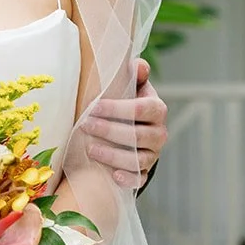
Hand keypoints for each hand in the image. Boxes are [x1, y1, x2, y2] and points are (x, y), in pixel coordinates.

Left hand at [85, 57, 167, 187]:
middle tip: (85, 126)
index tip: (94, 107)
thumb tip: (137, 65)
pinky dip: (128, 178)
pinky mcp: (145, 172)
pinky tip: (113, 176)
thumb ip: (134, 74)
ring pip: (138, 159)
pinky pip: (140, 179)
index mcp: (156, 109)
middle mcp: (159, 133)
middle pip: (138, 136)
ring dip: (113, 155)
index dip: (118, 109)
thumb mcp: (131, 86)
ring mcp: (153, 154)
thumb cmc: (127, 103)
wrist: (133, 128)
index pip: (142, 109)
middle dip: (109, 131)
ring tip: (90, 149)